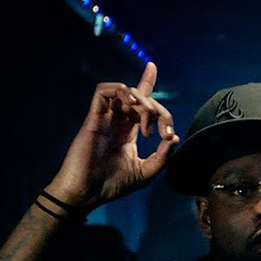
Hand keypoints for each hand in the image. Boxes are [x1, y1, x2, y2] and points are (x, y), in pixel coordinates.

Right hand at [44, 62, 178, 209]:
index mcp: (128, 132)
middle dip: (157, 110)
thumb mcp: (146, 173)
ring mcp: (105, 119)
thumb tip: (173, 137)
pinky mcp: (93, 119)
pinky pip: (102, 92)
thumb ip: (163, 157)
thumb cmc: (112, 186)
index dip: (146, 82)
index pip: (140, 102)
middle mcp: (117, 122)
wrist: (87, 194)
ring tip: (146, 122)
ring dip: (141, 100)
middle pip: (139, 97)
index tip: (152, 66)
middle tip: (162, 132)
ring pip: (123, 91)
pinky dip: (118, 91)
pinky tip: (130, 105)